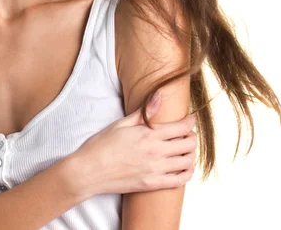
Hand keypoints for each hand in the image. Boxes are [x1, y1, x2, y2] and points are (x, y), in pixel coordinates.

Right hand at [68, 92, 196, 197]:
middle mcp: (156, 152)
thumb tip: (159, 95)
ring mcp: (155, 170)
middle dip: (191, 137)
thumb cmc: (101, 145)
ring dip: (190, 154)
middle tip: (187, 134)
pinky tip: (184, 168)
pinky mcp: (152, 184)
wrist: (89, 171)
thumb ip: (143, 112)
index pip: (181, 127)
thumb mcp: (121, 124)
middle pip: (188, 144)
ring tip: (186, 150)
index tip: (190, 119)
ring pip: (187, 162)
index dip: (189, 122)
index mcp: (148, 134)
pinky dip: (186, 173)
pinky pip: (179, 181)